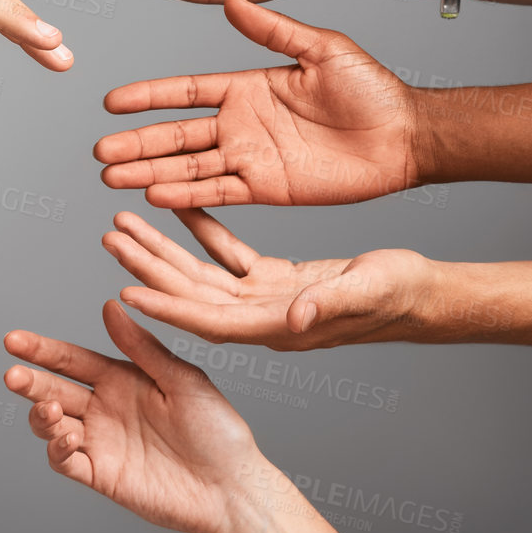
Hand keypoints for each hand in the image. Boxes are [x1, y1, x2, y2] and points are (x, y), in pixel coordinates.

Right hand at [3, 299, 257, 532]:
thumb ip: (142, 347)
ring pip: (51, 427)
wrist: (233, 487)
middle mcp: (107, 409)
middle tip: (13, 374)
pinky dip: (57, 450)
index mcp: (123, 380)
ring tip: (50, 409)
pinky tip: (67, 437)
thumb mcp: (182, 379)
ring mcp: (102, 443)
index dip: (42, 351)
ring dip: (40, 416)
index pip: (72, 361)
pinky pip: (66, 463)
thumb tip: (110, 307)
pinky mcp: (102, 476)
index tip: (13, 340)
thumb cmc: (219, 431)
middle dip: (29, 381)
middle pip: (53, 390)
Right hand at [95, 0, 423, 206]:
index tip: (111, 102)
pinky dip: (188, 196)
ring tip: (113, 177)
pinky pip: (220, 193)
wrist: (406, 135)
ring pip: (189, 167)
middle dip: (137, 143)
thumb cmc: (372, 88)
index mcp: (248, 86)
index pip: (185, 92)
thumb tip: (233, 1)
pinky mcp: (268, 189)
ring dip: (151, 173)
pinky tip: (157, 197)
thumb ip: (273, 31)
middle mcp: (241, 124)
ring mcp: (252, 158)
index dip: (148, 97)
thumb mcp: (321, 49)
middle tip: (100, 151)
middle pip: (176, 135)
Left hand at [103, 209, 439, 347]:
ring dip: (163, 249)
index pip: (210, 320)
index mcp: (277, 326)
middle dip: (148, 268)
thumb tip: (292, 317)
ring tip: (123, 222)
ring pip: (201, 273)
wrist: (422, 293)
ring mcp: (265, 299)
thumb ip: (327, 304)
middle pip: (192, 295)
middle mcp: (262, 317)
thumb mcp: (365, 293)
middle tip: (109, 238)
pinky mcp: (274, 278)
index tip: (126, 294)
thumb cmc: (400, 297)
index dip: (168, 309)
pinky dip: (201, 230)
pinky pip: (227, 253)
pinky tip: (176, 206)